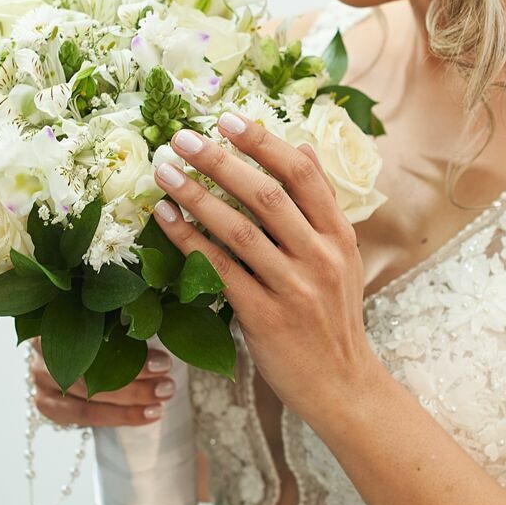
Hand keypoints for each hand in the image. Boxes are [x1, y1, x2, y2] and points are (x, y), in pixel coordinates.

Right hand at [29, 338, 174, 426]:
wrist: (79, 358)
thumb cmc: (102, 336)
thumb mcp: (113, 325)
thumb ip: (128, 328)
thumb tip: (166, 331)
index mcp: (59, 318)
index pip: (97, 339)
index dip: (130, 353)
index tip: (164, 363)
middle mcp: (43, 349)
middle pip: (92, 370)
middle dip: (134, 382)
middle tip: (167, 386)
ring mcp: (40, 379)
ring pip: (88, 397)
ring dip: (131, 402)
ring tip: (161, 402)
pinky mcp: (46, 403)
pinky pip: (84, 416)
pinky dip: (120, 417)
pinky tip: (147, 415)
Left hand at [151, 114, 377, 422]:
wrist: (341, 385)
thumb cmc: (332, 319)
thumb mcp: (341, 259)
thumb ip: (321, 206)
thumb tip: (303, 147)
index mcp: (339, 236)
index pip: (302, 175)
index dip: (263, 142)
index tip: (228, 119)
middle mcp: (320, 257)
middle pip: (266, 195)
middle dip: (220, 161)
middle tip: (183, 137)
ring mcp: (293, 288)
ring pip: (238, 230)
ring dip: (196, 196)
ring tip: (164, 172)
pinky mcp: (265, 318)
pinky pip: (220, 270)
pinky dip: (190, 240)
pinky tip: (166, 219)